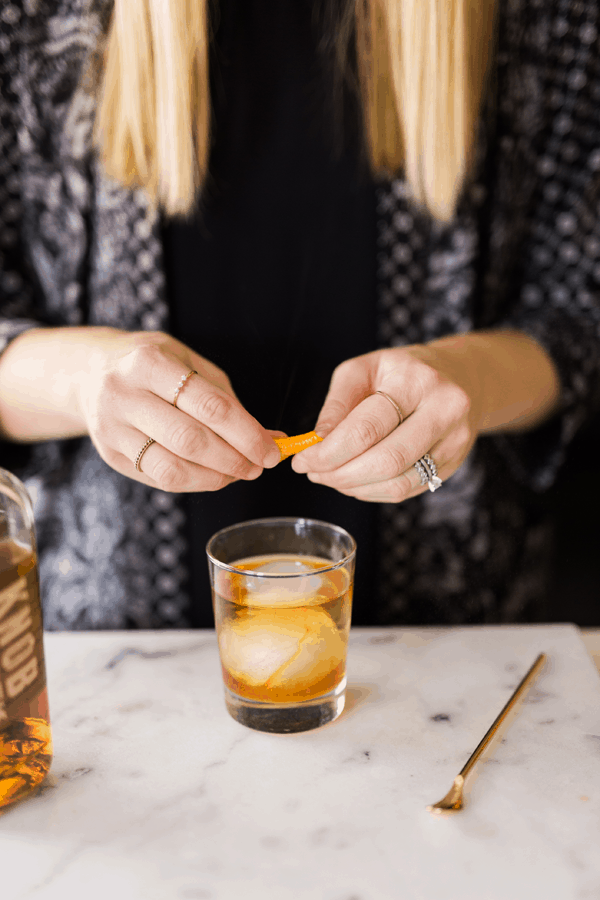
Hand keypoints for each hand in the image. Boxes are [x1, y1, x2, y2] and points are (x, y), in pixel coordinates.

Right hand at [78, 330, 280, 491]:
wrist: (91, 372)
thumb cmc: (155, 366)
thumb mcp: (189, 364)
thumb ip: (227, 401)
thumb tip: (271, 438)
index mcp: (150, 362)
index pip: (210, 406)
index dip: (247, 434)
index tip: (271, 450)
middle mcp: (125, 394)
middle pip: (190, 440)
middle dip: (234, 459)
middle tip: (258, 467)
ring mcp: (112, 428)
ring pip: (172, 468)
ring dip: (215, 478)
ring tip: (237, 474)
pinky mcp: (110, 455)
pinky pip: (160, 479)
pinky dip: (194, 482)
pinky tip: (212, 475)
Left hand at [290, 344, 479, 502]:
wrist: (460, 376)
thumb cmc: (401, 372)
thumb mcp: (364, 369)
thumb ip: (338, 404)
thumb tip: (318, 442)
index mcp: (416, 381)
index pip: (367, 428)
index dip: (329, 451)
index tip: (303, 459)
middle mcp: (444, 411)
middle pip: (386, 460)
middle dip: (340, 474)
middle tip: (313, 473)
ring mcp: (454, 442)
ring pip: (397, 482)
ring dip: (354, 487)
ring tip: (331, 477)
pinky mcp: (452, 465)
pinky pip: (406, 490)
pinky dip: (372, 491)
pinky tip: (355, 480)